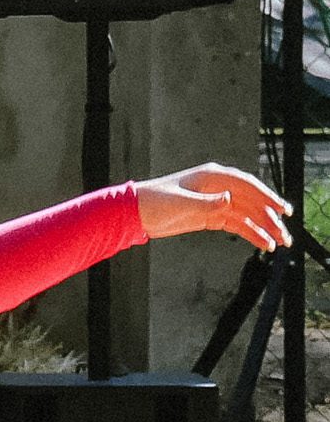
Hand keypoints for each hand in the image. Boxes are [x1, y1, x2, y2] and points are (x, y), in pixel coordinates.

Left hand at [134, 164, 292, 253]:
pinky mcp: (210, 217)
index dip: (266, 197)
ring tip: (279, 244)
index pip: (246, 185)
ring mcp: (215, 202)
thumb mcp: (180, 203)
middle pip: (251, 202)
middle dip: (270, 218)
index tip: (282, 210)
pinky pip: (235, 224)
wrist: (135, 214)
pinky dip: (250, 233)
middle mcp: (218, 187)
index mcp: (212, 176)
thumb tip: (230, 200)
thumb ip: (206, 203)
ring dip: (264, 229)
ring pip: (246, 215)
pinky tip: (263, 243)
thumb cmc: (154, 203)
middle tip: (286, 235)